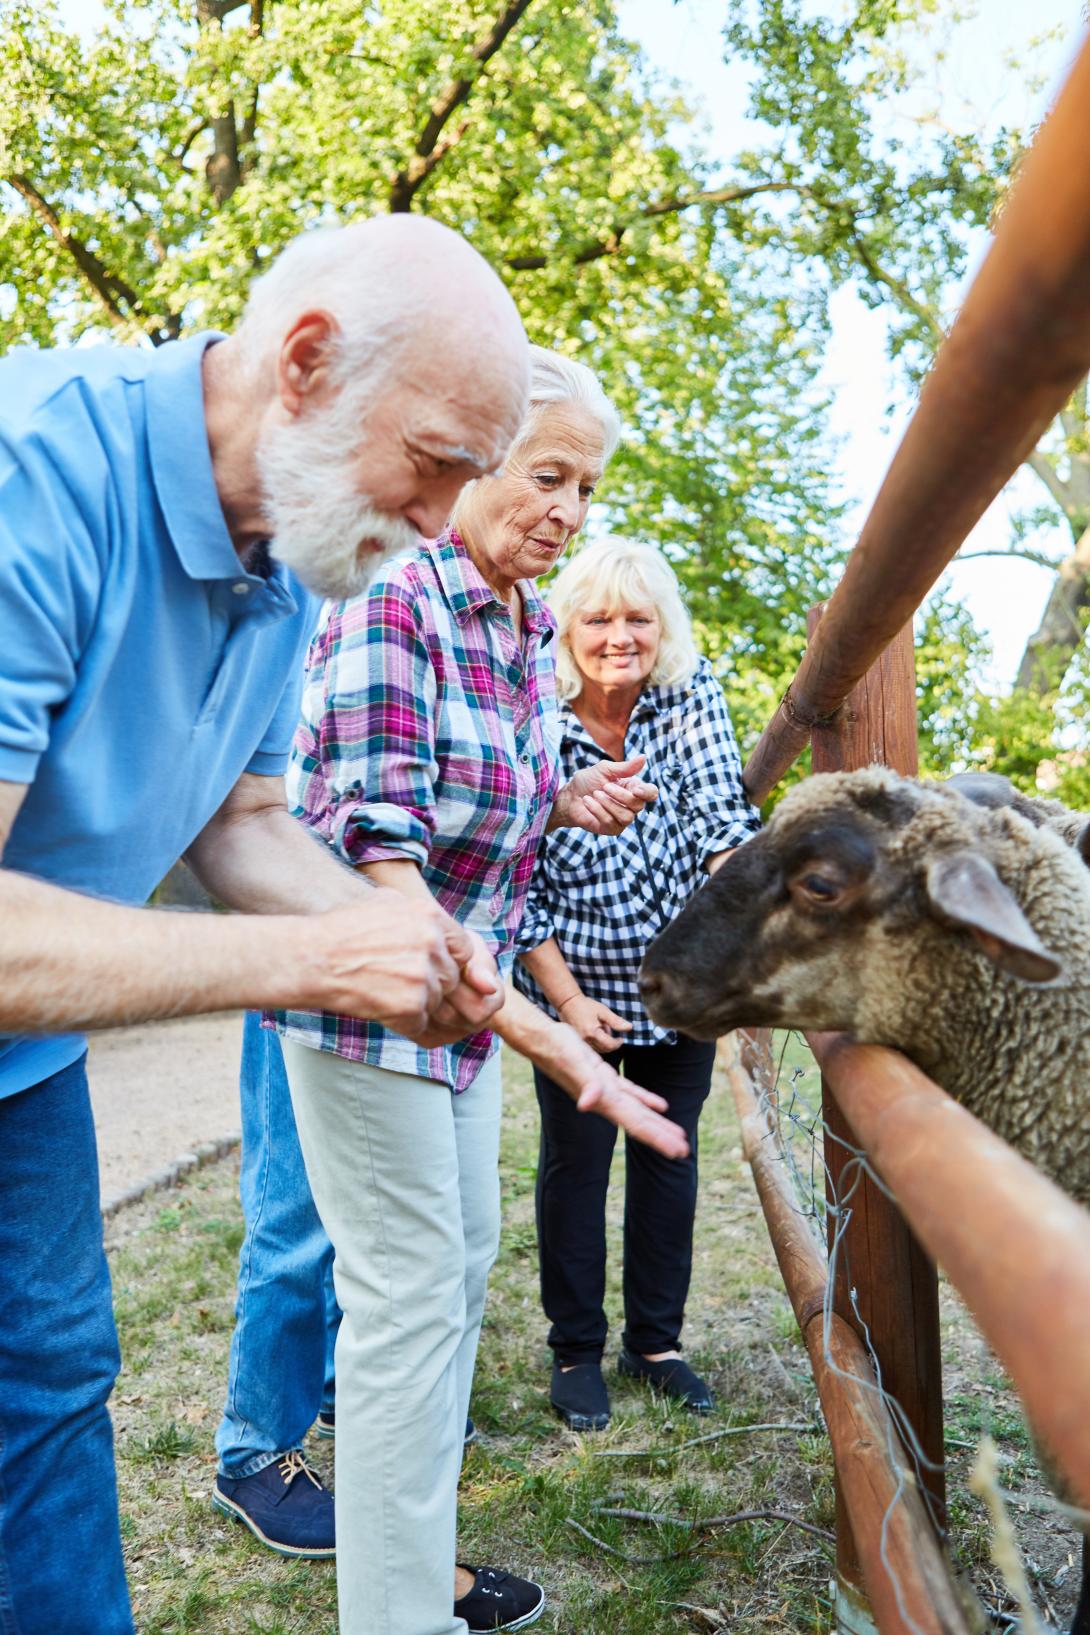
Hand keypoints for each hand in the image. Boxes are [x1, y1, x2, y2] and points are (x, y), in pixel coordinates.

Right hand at [303, 891, 502, 1042]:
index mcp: (430, 916)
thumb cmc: (342, 930)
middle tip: (396, 979)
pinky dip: (404, 1022)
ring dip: (416, 1003)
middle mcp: (431, 944)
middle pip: (451, 977)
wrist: (312, 959)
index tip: (429, 965)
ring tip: (382, 990)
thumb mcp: (385, 902)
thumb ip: (421, 915)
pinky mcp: (410, 1006)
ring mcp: (422, 977)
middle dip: (431, 983)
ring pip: (438, 1002)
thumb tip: (445, 932)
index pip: (464, 947)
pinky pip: (421, 1023)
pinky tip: (379, 1006)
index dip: (448, 960)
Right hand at [549, 1023, 688, 1158]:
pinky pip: (631, 1093)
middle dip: (662, 1136)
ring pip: (638, 1110)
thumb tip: (588, 1105)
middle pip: (640, 1122)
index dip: (657, 1137)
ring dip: (657, 1123)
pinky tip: (660, 1106)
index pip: (636, 1123)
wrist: (541, 1039)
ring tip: (677, 1135)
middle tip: (684, 1151)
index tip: (677, 1151)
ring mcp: (606, 1090)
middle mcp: (606, 1100)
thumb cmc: (556, 1050)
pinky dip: (646, 1100)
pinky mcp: (604, 1077)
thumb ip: (584, 1085)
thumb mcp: (574, 1064)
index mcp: (603, 1100)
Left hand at [551, 755, 657, 835]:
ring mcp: (622, 819)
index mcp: (633, 788)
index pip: (651, 793)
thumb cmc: (587, 781)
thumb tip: (643, 757)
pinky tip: (588, 803)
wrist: (569, 796)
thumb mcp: (604, 769)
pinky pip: (611, 823)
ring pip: (626, 817)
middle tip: (604, 786)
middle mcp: (631, 805)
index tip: (635, 789)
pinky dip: (598, 811)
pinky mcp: (612, 829)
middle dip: (619, 795)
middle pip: (638, 805)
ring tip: (595, 794)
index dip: (647, 792)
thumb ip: (625, 767)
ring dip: (607, 803)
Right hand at [557, 993, 632, 1053]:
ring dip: (603, 1043)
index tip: (621, 1038)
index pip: (610, 1046)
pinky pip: (590, 1047)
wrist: (567, 1004)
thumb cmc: (586, 1006)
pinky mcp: (577, 1042)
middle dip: (611, 1043)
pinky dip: (596, 1043)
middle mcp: (585, 1041)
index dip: (618, 1043)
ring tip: (601, 1028)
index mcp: (592, 1033)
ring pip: (597, 1050)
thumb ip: (616, 1021)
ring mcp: (580, 1042)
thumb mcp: (603, 1011)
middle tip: (610, 1030)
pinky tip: (594, 1032)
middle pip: (604, 1050)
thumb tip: (630, 1028)